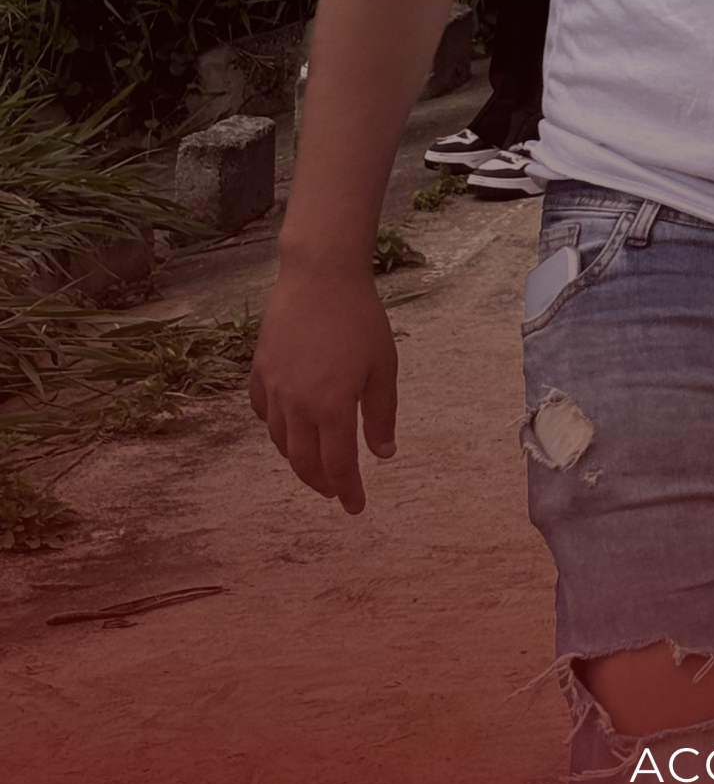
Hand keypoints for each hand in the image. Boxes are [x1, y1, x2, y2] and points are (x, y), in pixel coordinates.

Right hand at [249, 264, 398, 514]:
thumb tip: (383, 454)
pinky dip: (276, 428)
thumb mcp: (383, 368)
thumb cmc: (361, 319)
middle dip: (320, 482)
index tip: (355, 507)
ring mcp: (273, 388)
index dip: (347, 491)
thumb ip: (381, 415)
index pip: (337, 465)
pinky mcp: (259, 370)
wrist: (320, 276)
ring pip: (279, 441)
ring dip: (298, 458)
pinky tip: (288, 426)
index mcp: (330, 407)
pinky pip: (262, 412)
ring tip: (316, 462)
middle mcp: (296, 405)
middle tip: (337, 490)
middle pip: (303, 461)